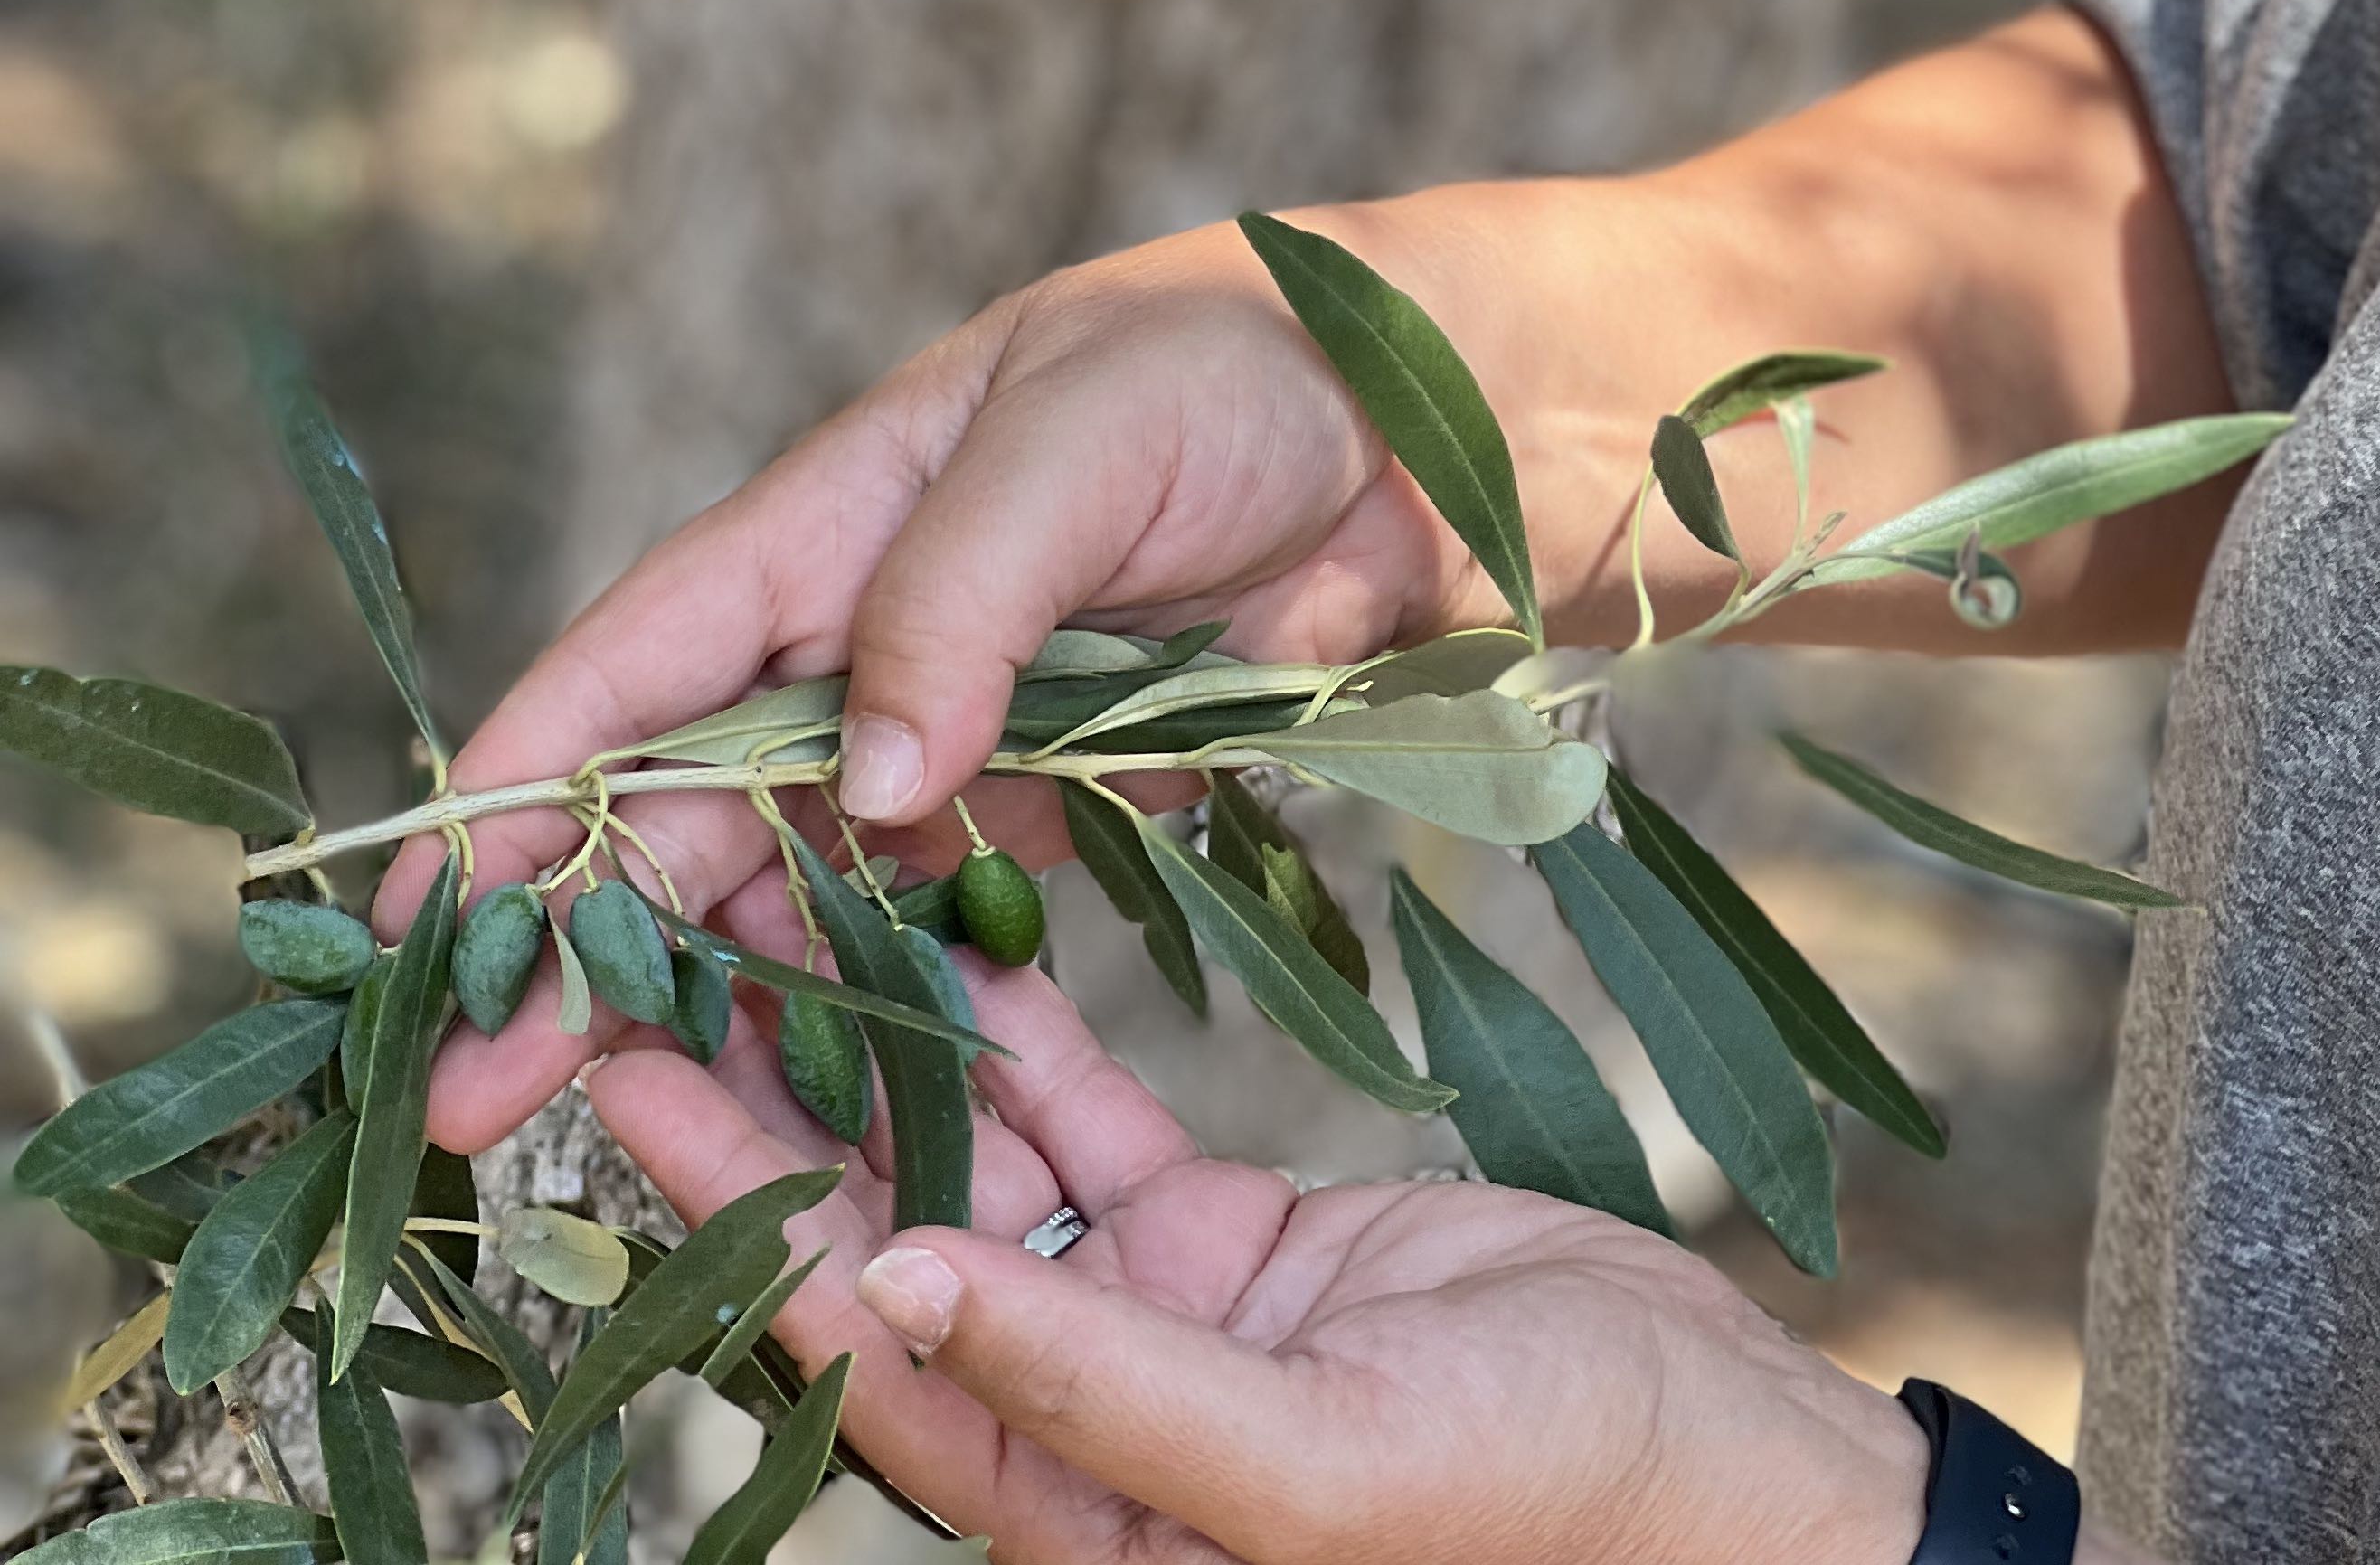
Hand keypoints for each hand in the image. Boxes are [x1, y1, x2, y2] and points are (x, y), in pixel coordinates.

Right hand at [400, 216, 1486, 1147]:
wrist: (1449, 415)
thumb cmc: (1255, 364)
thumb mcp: (1086, 438)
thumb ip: (960, 601)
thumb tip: (861, 783)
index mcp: (841, 509)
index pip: (640, 658)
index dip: (518, 785)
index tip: (415, 919)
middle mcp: (876, 624)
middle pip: (693, 802)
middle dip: (583, 943)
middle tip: (481, 1102)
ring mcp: (971, 715)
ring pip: (805, 878)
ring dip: (721, 995)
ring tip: (643, 1130)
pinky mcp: (1071, 789)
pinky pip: (952, 913)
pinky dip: (893, 994)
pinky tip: (845, 1092)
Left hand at [586, 956, 1933, 1564]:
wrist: (1724, 1471)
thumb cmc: (1546, 1499)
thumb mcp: (1320, 1466)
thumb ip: (1101, 1392)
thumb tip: (892, 1293)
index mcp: (1072, 1524)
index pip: (855, 1351)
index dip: (737, 1216)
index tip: (626, 1081)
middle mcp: (1077, 1426)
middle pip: (881, 1245)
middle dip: (769, 1107)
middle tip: (654, 960)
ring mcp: (1154, 1328)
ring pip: (973, 1168)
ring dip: (880, 1047)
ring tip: (774, 905)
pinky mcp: (1230, 1252)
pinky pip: (1092, 1125)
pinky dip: (1019, 1035)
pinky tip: (947, 929)